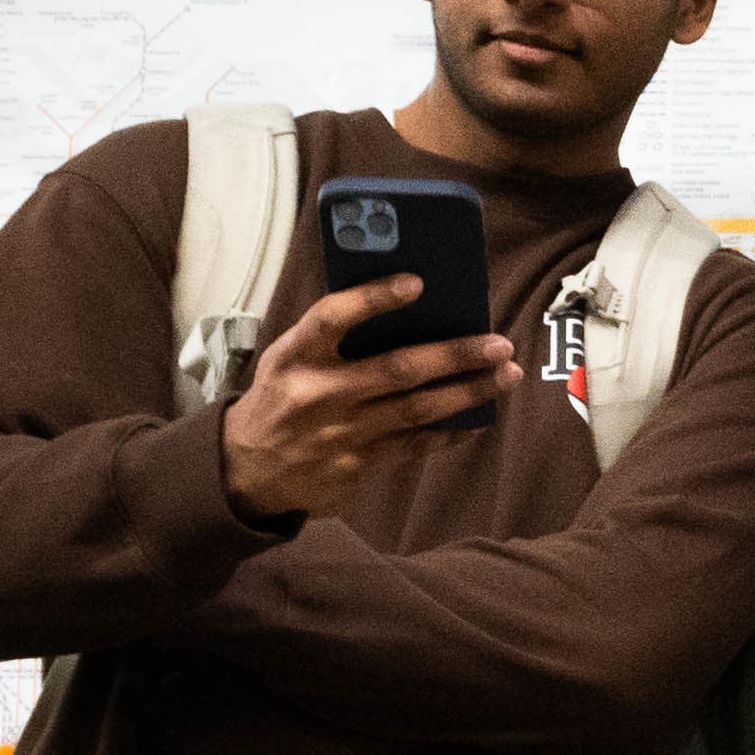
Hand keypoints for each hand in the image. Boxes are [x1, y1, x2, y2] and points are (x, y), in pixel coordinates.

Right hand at [220, 275, 516, 525]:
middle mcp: (318, 394)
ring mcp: (340, 434)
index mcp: (294, 356)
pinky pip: (413, 445)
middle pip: (396, 370)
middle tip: (499, 344)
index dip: (372, 298)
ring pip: (417, 411)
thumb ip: (334, 337)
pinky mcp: (356, 466)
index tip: (417, 283)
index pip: (331, 318)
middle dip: (455, 355)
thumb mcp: (288, 358)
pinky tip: (478, 417)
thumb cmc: (282, 397)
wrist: (247, 471)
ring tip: (506, 375)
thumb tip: (409, 306)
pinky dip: (449, 430)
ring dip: (468, 392)